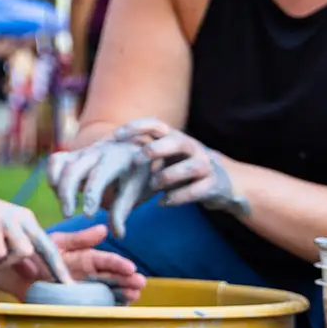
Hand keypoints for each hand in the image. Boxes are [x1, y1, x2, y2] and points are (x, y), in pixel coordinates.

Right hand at [0, 184, 72, 285]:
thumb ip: (18, 256)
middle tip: (5, 268)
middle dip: (26, 264)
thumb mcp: (1, 239)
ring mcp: (7, 217)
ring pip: (22, 251)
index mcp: (27, 222)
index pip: (49, 246)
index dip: (59, 268)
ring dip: (4, 261)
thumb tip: (34, 274)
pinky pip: (1, 250)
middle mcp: (21, 217)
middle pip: (40, 248)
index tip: (69, 287)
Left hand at [0, 225, 146, 302]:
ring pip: (107, 291)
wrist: (13, 269)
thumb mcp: (57, 242)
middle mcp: (86, 274)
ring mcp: (81, 289)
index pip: (105, 260)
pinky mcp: (73, 302)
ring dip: (122, 293)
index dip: (118, 264)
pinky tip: (120, 306)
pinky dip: (107, 306)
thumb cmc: (35, 252)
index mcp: (83, 257)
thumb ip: (79, 238)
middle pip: (110, 277)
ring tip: (134, 295)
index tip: (131, 268)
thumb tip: (104, 229)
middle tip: (140, 284)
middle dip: (127, 280)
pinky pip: (93, 305)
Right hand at [48, 136, 157, 236]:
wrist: (133, 153)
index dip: (91, 196)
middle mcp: (97, 151)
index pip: (99, 176)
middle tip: (67, 216)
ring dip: (58, 187)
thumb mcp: (136, 191)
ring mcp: (82, 151)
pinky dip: (52, 177)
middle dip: (67, 194)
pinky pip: (55, 161)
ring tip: (66, 207)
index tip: (88, 216)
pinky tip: (60, 194)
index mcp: (117, 158)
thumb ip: (122, 210)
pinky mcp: (72, 154)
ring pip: (60, 164)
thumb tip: (117, 234)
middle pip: (73, 170)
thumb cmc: (136, 175)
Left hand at [119, 118, 250, 219]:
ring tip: (153, 186)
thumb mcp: (164, 157)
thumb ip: (141, 155)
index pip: (156, 124)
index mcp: (174, 137)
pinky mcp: (213, 185)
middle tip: (136, 160)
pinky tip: (162, 203)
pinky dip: (177, 197)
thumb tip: (103, 157)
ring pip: (190, 167)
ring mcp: (205, 165)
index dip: (136, 127)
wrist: (222, 182)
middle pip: (176, 142)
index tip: (116, 136)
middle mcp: (192, 147)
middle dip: (155, 150)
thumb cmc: (180, 168)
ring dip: (167, 177)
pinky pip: (197, 190)